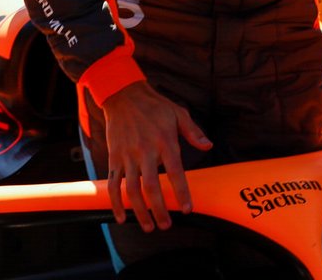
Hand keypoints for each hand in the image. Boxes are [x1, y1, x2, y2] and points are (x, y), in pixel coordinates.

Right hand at [100, 81, 211, 231]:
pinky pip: (113, 183)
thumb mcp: (178, 113)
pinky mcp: (114, 157)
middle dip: (159, 209)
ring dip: (139, 211)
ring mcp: (127, 155)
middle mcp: (145, 150)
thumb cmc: (154, 105)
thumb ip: (193, 132)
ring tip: (147, 227)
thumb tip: (208, 146)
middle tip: (166, 226)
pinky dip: (115, 202)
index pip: (175, 172)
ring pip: (132, 189)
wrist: (123, 94)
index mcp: (164, 141)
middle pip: (152, 186)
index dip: (181, 192)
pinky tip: (121, 216)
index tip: (186, 209)